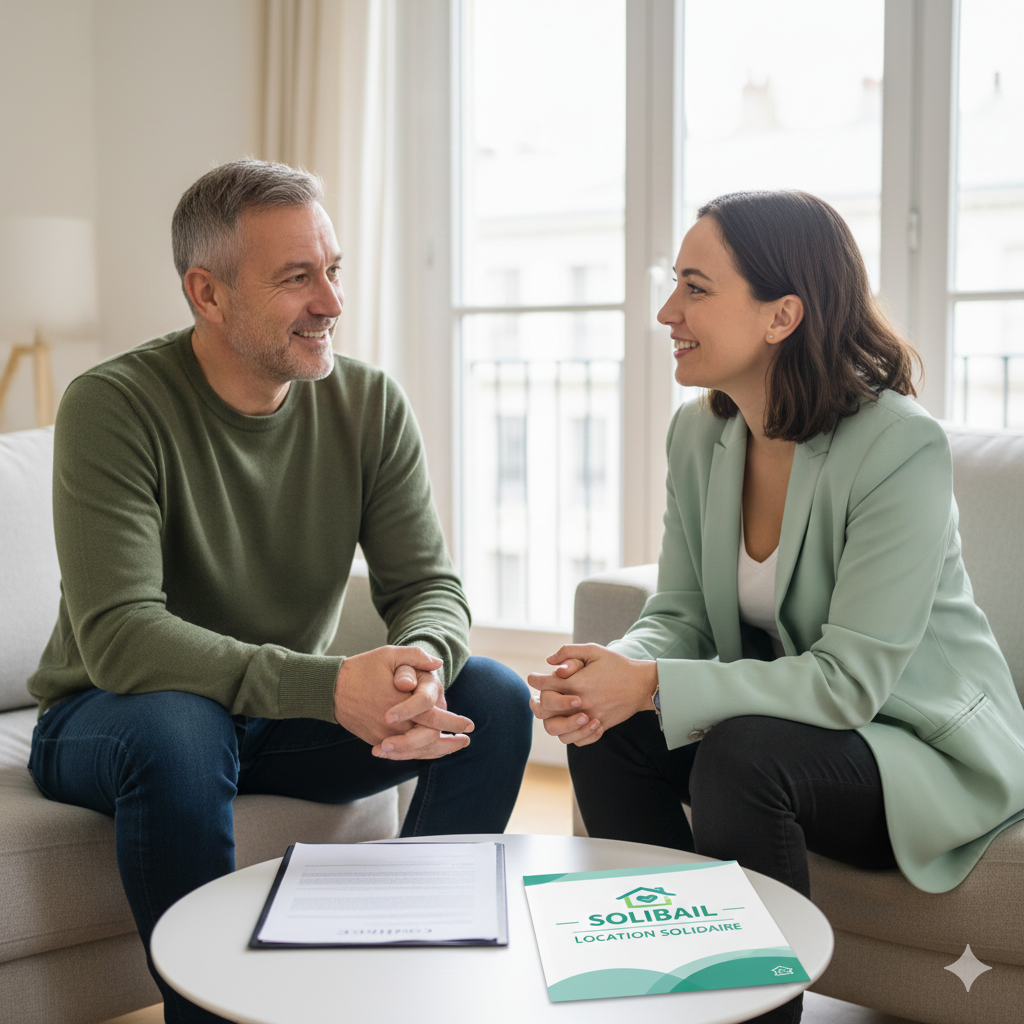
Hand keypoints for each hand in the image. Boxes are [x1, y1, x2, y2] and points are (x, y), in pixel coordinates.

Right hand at [332, 646, 471, 749]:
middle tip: (465, 740)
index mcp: (400, 702)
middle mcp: (393, 724)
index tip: (469, 724)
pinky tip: (428, 751)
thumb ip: (415, 656)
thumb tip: (438, 663)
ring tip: (452, 747)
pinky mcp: (377, 740)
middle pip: (428, 739)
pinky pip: (402, 753)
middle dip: (450, 742)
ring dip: (437, 751)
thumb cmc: (363, 668)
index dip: (454, 722)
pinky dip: (418, 754)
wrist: (331, 688)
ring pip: (416, 751)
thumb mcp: (389, 654)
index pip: (434, 717)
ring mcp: (384, 735)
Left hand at [527, 644, 657, 745]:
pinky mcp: (600, 727)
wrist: (643, 684)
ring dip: (553, 721)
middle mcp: (581, 703)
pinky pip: (578, 741)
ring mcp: (590, 717)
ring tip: (554, 713)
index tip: (533, 677)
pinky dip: (572, 735)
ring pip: (559, 731)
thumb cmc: (617, 665)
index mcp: (577, 683)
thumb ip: (568, 652)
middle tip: (538, 697)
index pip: (545, 684)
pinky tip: (572, 724)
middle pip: (546, 710)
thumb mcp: (593, 650)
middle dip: (538, 702)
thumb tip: (549, 661)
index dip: (535, 680)